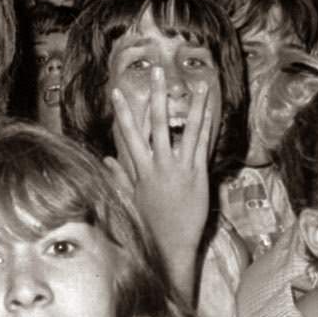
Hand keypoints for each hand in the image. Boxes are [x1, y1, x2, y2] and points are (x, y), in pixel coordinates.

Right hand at [111, 68, 213, 268]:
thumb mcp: (130, 198)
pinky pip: (203, 145)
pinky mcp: (198, 174)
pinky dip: (207, 127)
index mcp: (141, 169)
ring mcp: (179, 168)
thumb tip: (106, 159)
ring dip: (193, 105)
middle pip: (156, 123)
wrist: (169, 245)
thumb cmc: (150, 224)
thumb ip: (120, 175)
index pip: (130, 134)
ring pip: (186, 129)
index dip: (123, 112)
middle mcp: (158, 164)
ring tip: (198, 83)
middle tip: (157, 71)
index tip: (117, 91)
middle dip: (156, 95)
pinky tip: (212, 111)